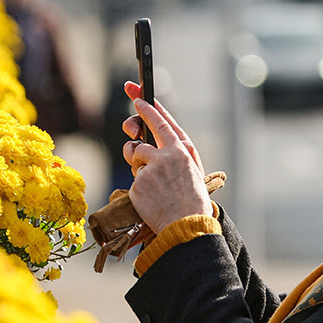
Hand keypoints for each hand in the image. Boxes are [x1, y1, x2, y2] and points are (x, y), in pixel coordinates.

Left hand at [121, 82, 212, 233]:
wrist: (187, 225)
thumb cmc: (192, 201)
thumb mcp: (191, 171)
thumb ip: (174, 155)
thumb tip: (151, 142)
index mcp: (183, 150)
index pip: (163, 122)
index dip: (149, 108)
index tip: (138, 96)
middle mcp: (167, 154)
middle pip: (144, 130)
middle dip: (135, 120)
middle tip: (130, 120)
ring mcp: (151, 167)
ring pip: (134, 155)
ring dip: (136, 162)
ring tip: (153, 182)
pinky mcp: (139, 182)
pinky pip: (134, 178)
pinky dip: (139, 187)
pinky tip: (152, 198)